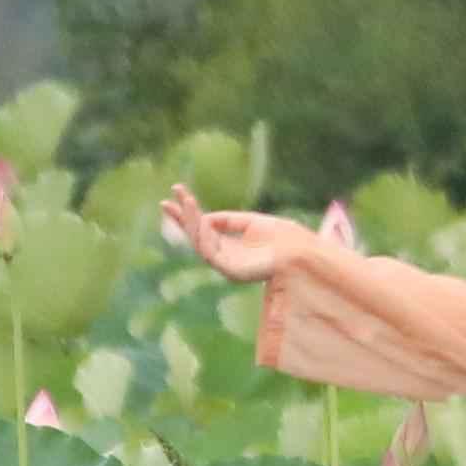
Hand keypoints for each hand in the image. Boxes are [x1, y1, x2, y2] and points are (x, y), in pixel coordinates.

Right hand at [162, 185, 306, 283]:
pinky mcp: (231, 272)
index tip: (176, 194)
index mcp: (229, 247)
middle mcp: (224, 258)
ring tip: (186, 201)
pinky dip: (203, 235)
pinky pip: (210, 252)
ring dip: (191, 222)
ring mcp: (226, 266)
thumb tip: (204, 218)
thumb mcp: (250, 221)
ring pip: (200, 243)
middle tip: (166, 201)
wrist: (300, 250)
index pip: (202, 231)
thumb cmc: (281, 237)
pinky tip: (201, 219)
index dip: (187, 215)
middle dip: (181, 219)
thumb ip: (227, 220)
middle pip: (195, 238)